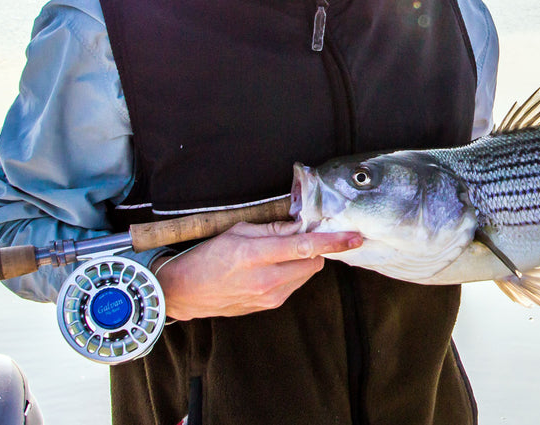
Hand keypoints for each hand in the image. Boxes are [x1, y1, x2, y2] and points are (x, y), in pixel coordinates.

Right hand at [153, 221, 361, 320]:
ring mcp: (269, 296)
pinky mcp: (269, 305)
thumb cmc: (207, 257)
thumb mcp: (236, 232)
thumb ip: (273, 229)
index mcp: (254, 255)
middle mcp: (265, 280)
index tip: (354, 237)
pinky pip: (294, 285)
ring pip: (306, 274)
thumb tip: (301, 224)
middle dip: (316, 248)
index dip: (332, 241)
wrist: (185, 292)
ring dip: (304, 261)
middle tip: (302, 237)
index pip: (303, 247)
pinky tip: (274, 267)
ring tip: (280, 253)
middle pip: (313, 263)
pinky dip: (292, 272)